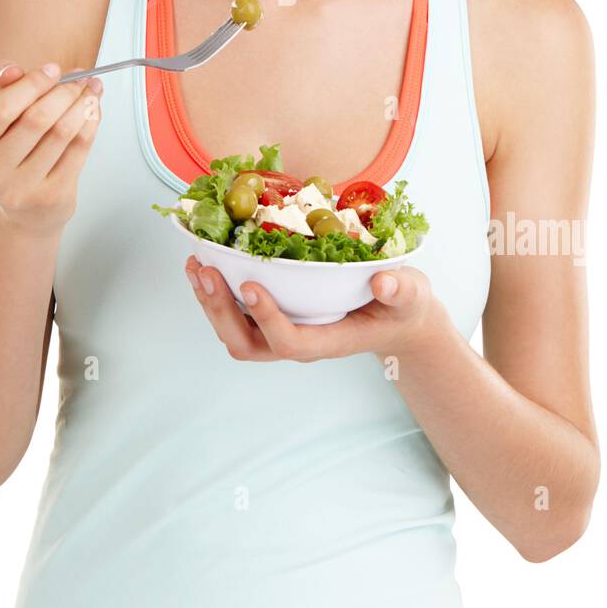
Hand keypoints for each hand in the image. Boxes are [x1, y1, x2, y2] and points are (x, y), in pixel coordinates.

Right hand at [0, 59, 103, 234]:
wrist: (24, 207)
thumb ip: (2, 88)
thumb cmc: (11, 150)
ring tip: (91, 88)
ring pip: (62, 133)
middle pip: (36, 120)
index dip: (31, 84)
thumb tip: (11, 70)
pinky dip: (91, 122)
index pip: (0, 109)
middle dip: (64, 91)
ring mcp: (21, 189)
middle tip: (80, 77)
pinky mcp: (51, 197)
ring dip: (83, 103)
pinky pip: (79, 149)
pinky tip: (93, 109)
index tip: (53, 69)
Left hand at [183, 255, 444, 362]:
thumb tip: (384, 282)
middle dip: (221, 311)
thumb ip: (401, 290)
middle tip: (206, 271)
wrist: (395, 318)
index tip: (250, 284)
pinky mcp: (273, 318)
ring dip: (210, 303)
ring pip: (235, 333)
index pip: (290, 342)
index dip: (267, 317)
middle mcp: (299, 341)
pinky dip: (216, 293)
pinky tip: (205, 263)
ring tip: (195, 265)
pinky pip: (236, 316)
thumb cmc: (402, 306)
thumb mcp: (411, 295)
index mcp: (330, 340)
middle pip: (248, 344)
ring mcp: (282, 332)